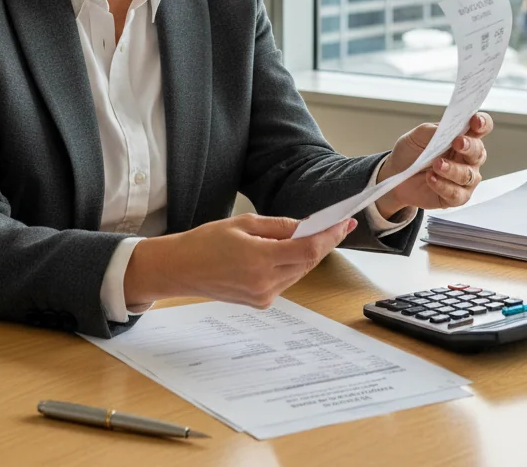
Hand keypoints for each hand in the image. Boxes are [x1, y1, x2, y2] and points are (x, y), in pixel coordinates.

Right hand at [123, 213, 356, 309]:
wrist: (181, 269)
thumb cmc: (205, 242)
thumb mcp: (243, 223)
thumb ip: (278, 227)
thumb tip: (306, 226)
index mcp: (259, 259)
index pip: (307, 250)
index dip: (330, 237)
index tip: (344, 223)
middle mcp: (265, 283)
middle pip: (307, 263)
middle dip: (324, 243)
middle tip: (337, 225)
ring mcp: (263, 296)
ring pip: (299, 272)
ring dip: (309, 254)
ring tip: (315, 234)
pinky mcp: (260, 302)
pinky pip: (286, 280)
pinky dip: (293, 264)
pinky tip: (291, 250)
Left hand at [373, 113, 492, 219]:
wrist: (395, 175)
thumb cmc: (411, 153)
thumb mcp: (416, 137)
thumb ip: (432, 131)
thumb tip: (445, 129)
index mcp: (462, 138)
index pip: (480, 128)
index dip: (482, 123)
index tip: (475, 121)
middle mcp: (468, 158)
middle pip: (479, 151)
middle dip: (470, 146)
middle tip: (457, 142)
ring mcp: (464, 179)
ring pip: (468, 175)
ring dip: (453, 169)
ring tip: (436, 164)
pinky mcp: (456, 197)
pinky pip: (456, 194)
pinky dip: (443, 186)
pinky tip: (431, 178)